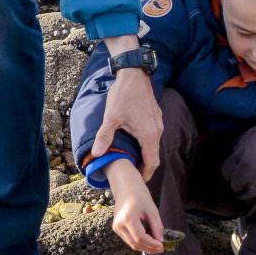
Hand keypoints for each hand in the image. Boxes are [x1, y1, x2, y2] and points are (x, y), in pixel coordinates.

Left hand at [91, 58, 163, 177]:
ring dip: (145, 154)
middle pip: (154, 155)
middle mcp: (157, 131)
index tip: (137, 180)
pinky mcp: (156, 116)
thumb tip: (97, 155)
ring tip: (132, 159)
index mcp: (148, 135)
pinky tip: (135, 141)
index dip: (146, 174)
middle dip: (144, 166)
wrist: (134, 74)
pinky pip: (154, 135)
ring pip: (154, 145)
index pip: (152, 162)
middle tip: (132, 172)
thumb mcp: (111, 117)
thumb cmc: (124, 95)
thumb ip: (105, 137)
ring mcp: (158, 123)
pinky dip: (146, 143)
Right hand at [105, 161, 164, 252]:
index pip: (140, 237)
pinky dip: (139, 242)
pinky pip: (129, 239)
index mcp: (128, 218)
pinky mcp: (116, 229)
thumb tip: (160, 241)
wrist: (126, 189)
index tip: (162, 246)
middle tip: (161, 249)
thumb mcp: (152, 210)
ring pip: (131, 244)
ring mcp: (116, 228)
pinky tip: (148, 240)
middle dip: (149, 248)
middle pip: (135, 244)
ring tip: (156, 246)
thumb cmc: (140, 196)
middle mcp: (119, 225)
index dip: (152, 244)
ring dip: (144, 247)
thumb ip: (157, 226)